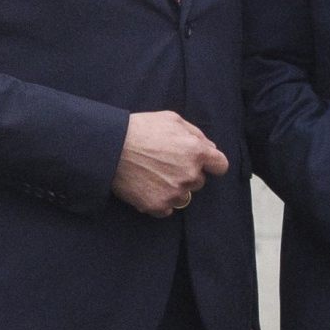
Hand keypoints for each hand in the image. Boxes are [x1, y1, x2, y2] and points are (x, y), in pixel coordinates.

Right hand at [112, 110, 226, 217]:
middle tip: (165, 164)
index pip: (220, 165)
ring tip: (154, 176)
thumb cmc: (140, 129)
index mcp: (197, 152)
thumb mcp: (172, 120)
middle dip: (187, 173)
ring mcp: (174, 192)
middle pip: (199, 181)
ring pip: (184, 196)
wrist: (109, 147)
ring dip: (174, 189)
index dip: (212, 164)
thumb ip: (196, 134)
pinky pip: (167, 209)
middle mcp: (190, 174)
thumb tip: (210, 147)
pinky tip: (146, 188)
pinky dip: (159, 201)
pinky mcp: (157, 205)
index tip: (203, 164)